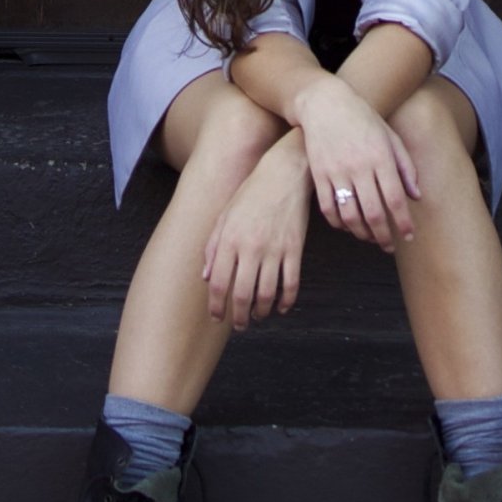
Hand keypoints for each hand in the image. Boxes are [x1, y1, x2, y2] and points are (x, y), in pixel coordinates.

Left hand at [202, 130, 312, 329]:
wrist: (284, 175)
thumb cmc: (251, 194)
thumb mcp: (225, 216)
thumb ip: (213, 247)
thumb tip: (206, 278)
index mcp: (229, 240)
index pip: (218, 283)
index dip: (216, 305)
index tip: (217, 317)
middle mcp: (250, 248)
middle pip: (242, 294)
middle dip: (238, 316)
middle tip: (238, 325)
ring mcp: (274, 250)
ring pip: (267, 294)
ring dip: (261, 312)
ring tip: (257, 317)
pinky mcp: (294, 250)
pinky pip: (291, 284)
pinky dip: (286, 301)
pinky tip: (281, 307)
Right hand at [292, 76, 420, 251]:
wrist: (325, 103)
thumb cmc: (363, 119)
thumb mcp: (390, 137)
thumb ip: (406, 167)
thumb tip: (416, 196)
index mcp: (381, 157)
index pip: (396, 198)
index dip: (403, 222)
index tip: (408, 237)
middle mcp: (359, 166)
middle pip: (374, 212)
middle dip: (384, 235)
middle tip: (389, 246)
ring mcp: (337, 171)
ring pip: (350, 215)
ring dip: (362, 233)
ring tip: (370, 238)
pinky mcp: (319, 175)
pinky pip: (328, 209)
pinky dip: (338, 224)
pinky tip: (348, 226)